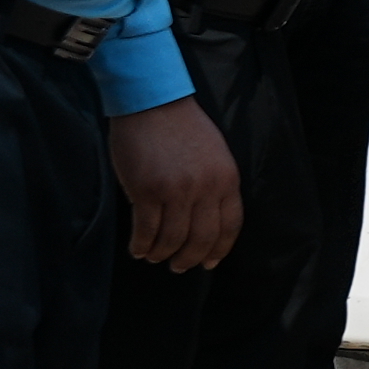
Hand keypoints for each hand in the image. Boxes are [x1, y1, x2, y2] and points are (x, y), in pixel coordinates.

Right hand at [110, 97, 242, 270]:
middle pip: (202, 239)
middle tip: (178, 267)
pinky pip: (147, 230)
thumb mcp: (215, 154)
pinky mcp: (147, 190)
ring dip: (162, 254)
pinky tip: (138, 248)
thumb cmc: (181, 127)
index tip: (209, 263)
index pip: (230, 226)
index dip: (219, 250)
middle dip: (189, 259)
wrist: (153, 102)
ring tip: (154, 257)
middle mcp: (206, 188)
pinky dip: (142, 244)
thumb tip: (206, 221)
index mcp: (227, 179)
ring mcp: (177, 190)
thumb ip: (215, 185)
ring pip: (173, 239)